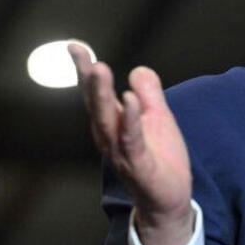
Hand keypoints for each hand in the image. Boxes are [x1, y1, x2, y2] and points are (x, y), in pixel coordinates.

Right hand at [69, 44, 193, 244]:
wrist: (170, 198)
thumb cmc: (160, 158)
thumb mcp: (159, 118)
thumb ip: (149, 94)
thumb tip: (138, 69)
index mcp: (113, 122)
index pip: (96, 93)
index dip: (85, 70)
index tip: (75, 46)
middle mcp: (110, 136)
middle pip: (96, 104)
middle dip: (89, 80)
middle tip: (85, 56)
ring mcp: (121, 152)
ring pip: (107, 120)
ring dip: (102, 95)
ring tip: (99, 69)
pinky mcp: (138, 165)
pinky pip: (131, 140)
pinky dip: (129, 121)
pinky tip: (129, 102)